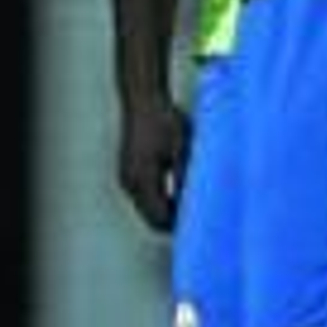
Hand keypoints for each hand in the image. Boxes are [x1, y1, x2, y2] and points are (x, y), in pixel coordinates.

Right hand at [117, 92, 191, 231]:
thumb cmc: (165, 120)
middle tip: (198, 218)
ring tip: (190, 204)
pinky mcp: (127, 172)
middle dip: (172, 222)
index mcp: (143, 179)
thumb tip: (196, 203)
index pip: (160, 218)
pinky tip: (176, 191)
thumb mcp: (183, 148)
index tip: (200, 223)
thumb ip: (186, 177)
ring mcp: (126, 178)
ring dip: (165, 211)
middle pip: (151, 218)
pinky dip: (158, 200)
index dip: (179, 226)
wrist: (143, 100)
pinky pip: (142, 197)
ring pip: (146, 209)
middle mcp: (130, 182)